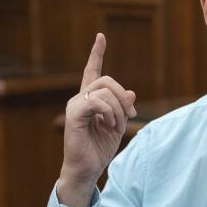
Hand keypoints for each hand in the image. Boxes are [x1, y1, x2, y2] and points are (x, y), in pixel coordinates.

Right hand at [57, 33, 136, 206]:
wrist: (87, 169)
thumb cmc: (99, 149)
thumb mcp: (118, 125)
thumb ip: (123, 108)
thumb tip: (132, 93)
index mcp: (90, 100)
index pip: (92, 71)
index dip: (96, 54)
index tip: (100, 36)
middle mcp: (80, 99)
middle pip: (107, 80)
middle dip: (123, 96)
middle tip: (130, 115)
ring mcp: (75, 106)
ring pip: (105, 91)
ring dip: (118, 108)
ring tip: (117, 126)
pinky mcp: (74, 115)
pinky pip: (97, 103)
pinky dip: (109, 113)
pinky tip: (109, 126)